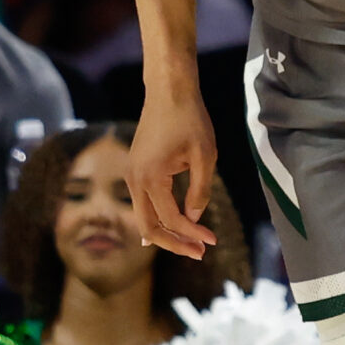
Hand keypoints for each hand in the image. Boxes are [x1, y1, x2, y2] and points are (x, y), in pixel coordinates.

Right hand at [128, 84, 219, 258]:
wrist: (168, 91)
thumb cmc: (190, 119)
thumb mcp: (205, 156)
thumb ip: (200, 191)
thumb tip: (194, 219)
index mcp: (151, 178)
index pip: (171, 219)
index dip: (192, 233)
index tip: (212, 240)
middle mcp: (135, 179)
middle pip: (149, 226)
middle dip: (174, 243)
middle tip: (198, 253)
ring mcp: (132, 174)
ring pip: (143, 216)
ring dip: (165, 232)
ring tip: (189, 244)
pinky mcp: (136, 169)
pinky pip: (142, 203)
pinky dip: (156, 218)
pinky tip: (167, 229)